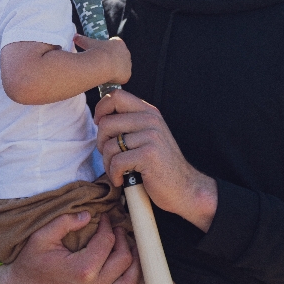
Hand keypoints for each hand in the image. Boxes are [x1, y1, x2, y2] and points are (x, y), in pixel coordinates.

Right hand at [0, 212, 148, 283]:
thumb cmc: (28, 266)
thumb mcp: (41, 237)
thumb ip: (65, 222)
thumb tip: (88, 215)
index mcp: (82, 269)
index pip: (108, 241)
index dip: (109, 226)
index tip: (106, 219)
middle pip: (124, 259)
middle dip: (124, 240)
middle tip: (117, 230)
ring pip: (129, 282)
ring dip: (136, 264)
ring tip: (130, 250)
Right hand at [73, 34, 130, 84]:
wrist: (102, 64)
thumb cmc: (95, 51)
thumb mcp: (88, 43)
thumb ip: (82, 39)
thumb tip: (75, 36)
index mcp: (119, 43)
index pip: (116, 45)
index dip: (108, 50)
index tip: (102, 54)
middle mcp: (126, 52)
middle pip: (120, 56)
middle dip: (113, 60)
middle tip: (103, 65)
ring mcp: (128, 64)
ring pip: (122, 67)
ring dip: (116, 69)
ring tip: (105, 72)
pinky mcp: (127, 74)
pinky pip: (122, 77)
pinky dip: (117, 79)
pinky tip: (109, 79)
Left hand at [95, 89, 217, 231]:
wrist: (184, 187)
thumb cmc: (160, 165)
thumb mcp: (148, 136)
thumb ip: (130, 123)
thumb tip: (101, 118)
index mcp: (149, 112)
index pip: (116, 96)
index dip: (101, 109)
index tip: (99, 124)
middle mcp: (151, 120)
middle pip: (106, 123)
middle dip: (101, 144)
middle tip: (111, 157)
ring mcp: (151, 137)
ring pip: (109, 146)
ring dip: (108, 164)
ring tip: (118, 171)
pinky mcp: (148, 155)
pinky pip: (117, 162)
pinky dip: (115, 174)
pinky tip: (122, 179)